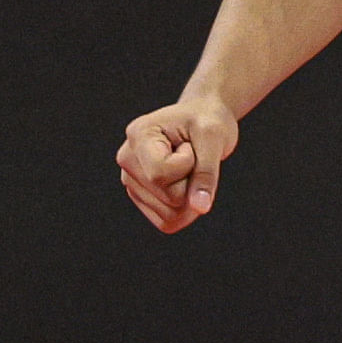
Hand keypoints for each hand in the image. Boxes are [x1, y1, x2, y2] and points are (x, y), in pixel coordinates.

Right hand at [118, 93, 237, 230]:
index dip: (187, 165)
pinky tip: (184, 183)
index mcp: (139, 135)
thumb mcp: (214, 138)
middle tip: (192, 155)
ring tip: (187, 167)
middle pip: (169, 197)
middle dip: (192, 181)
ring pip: (170, 214)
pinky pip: (169, 222)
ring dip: (190, 196)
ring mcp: (131, 182)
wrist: (202, 120)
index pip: (159, 174)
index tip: (190, 144)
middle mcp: (127, 159)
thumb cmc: (207, 121)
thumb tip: (200, 208)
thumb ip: (206, 174)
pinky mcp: (142, 199)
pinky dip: (186, 210)